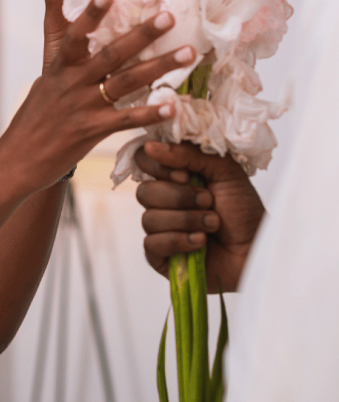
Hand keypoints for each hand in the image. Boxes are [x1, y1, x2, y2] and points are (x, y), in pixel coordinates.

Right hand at [2, 0, 195, 189]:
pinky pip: (127, 119)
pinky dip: (150, 113)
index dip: (91, 14)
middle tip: (169, 16)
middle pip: (112, 54)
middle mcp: (72, 83)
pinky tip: (173, 106)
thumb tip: (74, 39)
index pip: (75, 35)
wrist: (17, 159)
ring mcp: (84, 107)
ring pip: (127, 82)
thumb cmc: (34, 118)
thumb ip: (63, 57)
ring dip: (160, 66)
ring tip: (188, 53)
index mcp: (59, 67)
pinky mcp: (93, 131)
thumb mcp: (44, 80)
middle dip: (142, 34)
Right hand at [135, 141, 264, 291]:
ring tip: (212, 224)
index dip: (159, 167)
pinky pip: (152, 244)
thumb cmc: (244, 211)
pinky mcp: (159, 255)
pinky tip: (200, 242)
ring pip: (149, 218)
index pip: (143, 161)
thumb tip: (152, 146)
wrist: (257, 251)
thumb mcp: (225, 171)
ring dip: (186, 220)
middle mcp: (162, 199)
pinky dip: (179, 241)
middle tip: (208, 201)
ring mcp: (159, 228)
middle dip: (180, 198)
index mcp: (173, 175)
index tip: (186, 176)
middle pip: (144, 192)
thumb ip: (190, 154)